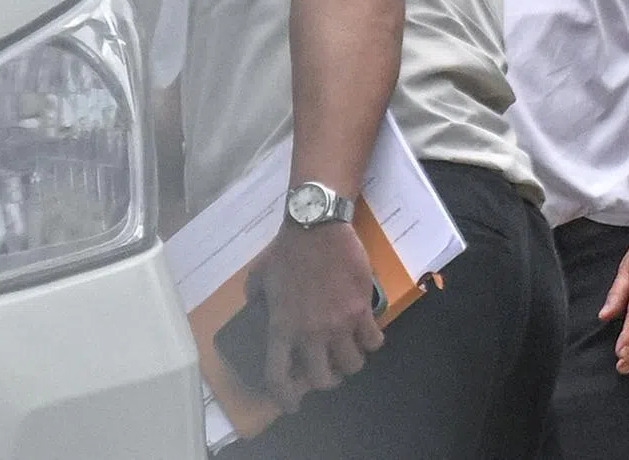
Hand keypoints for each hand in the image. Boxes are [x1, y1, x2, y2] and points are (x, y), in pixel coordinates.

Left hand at [247, 221, 382, 412]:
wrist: (318, 225)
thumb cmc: (287, 249)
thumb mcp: (259, 276)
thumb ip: (256, 298)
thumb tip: (256, 309)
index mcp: (282, 328)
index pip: (279, 377)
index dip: (285, 398)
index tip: (292, 403)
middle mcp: (311, 333)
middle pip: (324, 380)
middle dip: (326, 379)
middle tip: (328, 368)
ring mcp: (339, 323)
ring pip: (352, 365)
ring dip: (350, 362)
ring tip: (348, 351)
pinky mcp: (361, 310)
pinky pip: (373, 341)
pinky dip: (371, 342)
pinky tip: (367, 334)